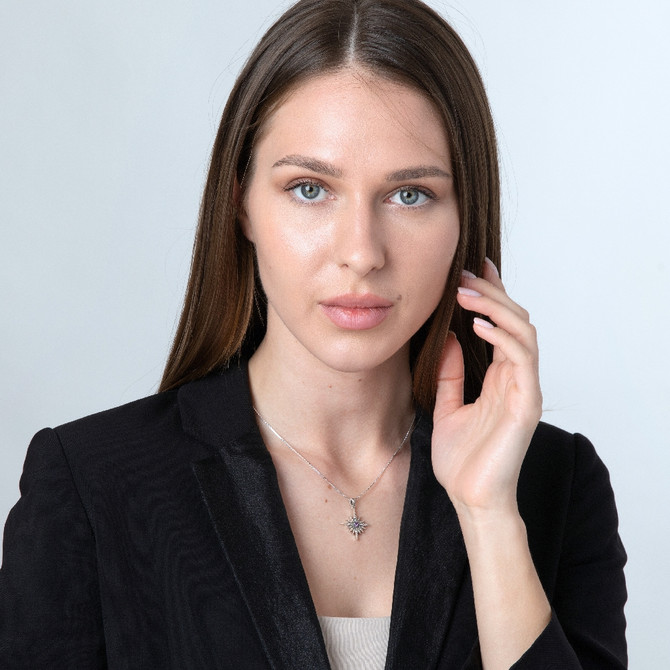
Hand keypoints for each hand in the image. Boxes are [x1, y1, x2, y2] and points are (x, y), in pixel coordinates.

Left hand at [431, 258, 541, 514]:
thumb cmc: (461, 460)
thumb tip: (448, 337)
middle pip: (515, 320)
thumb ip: (450, 373)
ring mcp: (524, 388)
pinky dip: (502, 337)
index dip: (491, 294)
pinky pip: (521, 359)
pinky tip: (477, 325)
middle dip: (491, 293)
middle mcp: (515, 378)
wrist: (470, 499)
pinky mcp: (526, 403)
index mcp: (498, 377)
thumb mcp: (446, 406)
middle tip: (462, 274)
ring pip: (523, 332)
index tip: (471, 269)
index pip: (501, 325)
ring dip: (495, 307)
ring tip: (465, 294)